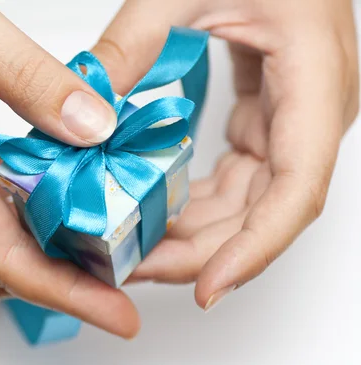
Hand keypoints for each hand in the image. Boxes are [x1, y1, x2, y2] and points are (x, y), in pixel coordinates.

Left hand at [93, 0, 358, 308]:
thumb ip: (132, 44)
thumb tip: (85, 108)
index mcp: (312, 80)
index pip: (297, 189)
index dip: (255, 249)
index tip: (209, 287)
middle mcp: (312, 112)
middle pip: (265, 209)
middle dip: (202, 250)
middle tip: (135, 266)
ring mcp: (291, 118)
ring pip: (250, 201)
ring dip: (196, 232)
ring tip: (136, 246)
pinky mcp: (267, 118)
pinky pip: (238, 177)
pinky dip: (199, 200)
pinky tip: (157, 210)